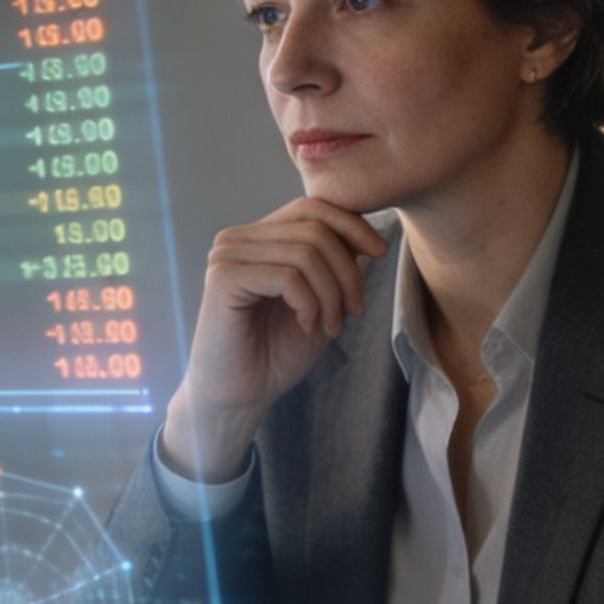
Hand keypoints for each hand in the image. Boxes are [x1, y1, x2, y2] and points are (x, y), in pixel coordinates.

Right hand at [163, 199, 388, 479]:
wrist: (240, 395)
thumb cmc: (275, 351)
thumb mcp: (319, 299)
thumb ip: (333, 262)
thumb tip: (366, 231)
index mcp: (257, 237)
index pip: (312, 207)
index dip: (352, 225)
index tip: (380, 253)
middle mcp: (237, 238)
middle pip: (315, 228)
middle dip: (347, 271)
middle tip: (353, 312)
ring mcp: (227, 255)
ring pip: (306, 253)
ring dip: (332, 294)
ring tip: (331, 326)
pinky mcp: (223, 278)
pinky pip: (288, 276)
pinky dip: (310, 304)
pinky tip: (307, 326)